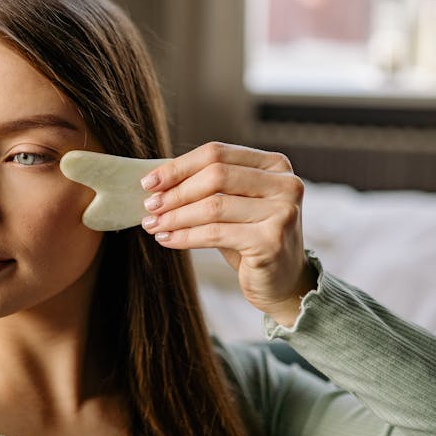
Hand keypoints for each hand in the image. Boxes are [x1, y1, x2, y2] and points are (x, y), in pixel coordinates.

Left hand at [140, 142, 315, 325]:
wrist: (282, 282)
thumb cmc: (250, 239)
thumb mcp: (232, 205)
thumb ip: (206, 187)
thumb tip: (155, 180)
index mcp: (275, 164)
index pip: (218, 153)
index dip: (179, 166)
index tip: (149, 183)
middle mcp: (286, 183)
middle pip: (216, 175)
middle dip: (176, 192)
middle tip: (150, 206)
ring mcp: (283, 212)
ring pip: (213, 206)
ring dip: (176, 216)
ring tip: (153, 225)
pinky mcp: (272, 241)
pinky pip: (216, 233)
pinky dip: (185, 236)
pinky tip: (167, 240)